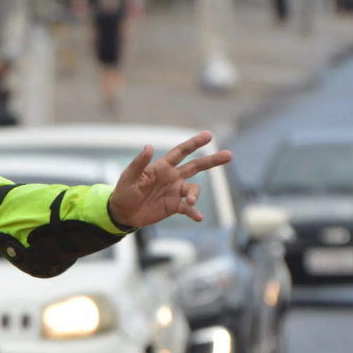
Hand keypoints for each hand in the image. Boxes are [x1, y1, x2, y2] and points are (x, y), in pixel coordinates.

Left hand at [107, 131, 232, 228]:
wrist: (123, 213)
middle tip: (228, 155)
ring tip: (191, 202)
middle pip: (195, 166)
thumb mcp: (128, 177)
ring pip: (193, 190)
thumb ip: (139, 163)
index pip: (181, 152)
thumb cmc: (124, 192)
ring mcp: (175, 192)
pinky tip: (198, 217)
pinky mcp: (174, 207)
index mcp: (162, 167)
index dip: (194, 143)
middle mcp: (172, 177)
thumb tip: (148, 146)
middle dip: (211, 160)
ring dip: (194, 195)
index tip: (208, 135)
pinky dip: (194, 213)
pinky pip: (188, 209)